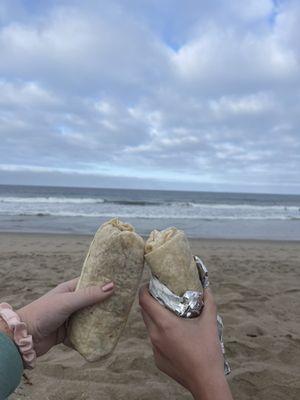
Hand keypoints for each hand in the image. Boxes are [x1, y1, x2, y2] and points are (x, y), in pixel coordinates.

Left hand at [17, 278, 113, 356]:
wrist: (25, 337)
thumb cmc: (44, 312)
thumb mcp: (68, 301)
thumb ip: (89, 295)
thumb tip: (112, 286)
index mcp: (69, 289)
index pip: (90, 282)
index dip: (103, 282)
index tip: (120, 282)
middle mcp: (71, 302)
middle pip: (92, 301)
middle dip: (105, 303)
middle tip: (123, 303)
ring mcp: (70, 317)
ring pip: (90, 317)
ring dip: (100, 319)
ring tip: (118, 319)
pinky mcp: (68, 333)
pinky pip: (85, 332)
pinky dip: (93, 334)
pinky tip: (105, 335)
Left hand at [139, 285, 232, 399]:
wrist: (206, 382)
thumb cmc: (207, 352)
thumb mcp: (210, 323)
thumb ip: (209, 302)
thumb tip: (207, 288)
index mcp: (165, 324)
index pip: (144, 301)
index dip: (144, 290)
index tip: (149, 284)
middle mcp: (155, 335)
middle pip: (144, 312)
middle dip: (150, 301)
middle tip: (161, 295)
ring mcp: (155, 349)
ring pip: (149, 327)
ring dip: (155, 317)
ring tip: (170, 314)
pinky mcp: (157, 360)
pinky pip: (154, 341)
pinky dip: (160, 333)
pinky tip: (175, 335)